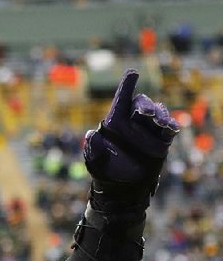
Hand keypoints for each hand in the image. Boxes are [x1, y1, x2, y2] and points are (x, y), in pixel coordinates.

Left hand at [83, 69, 179, 194]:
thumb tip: (90, 135)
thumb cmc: (105, 171)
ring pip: (157, 112)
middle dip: (144, 105)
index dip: (126, 86)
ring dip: (159, 115)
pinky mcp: (161, 138)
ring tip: (159, 123)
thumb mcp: (95, 162)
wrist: (123, 186)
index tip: (132, 73)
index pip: (120, 101)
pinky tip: (170, 128)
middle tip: (144, 114)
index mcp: (114, 123)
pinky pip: (168, 128)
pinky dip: (170, 125)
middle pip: (141, 104)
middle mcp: (132, 122)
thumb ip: (94, 149)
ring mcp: (148, 129)